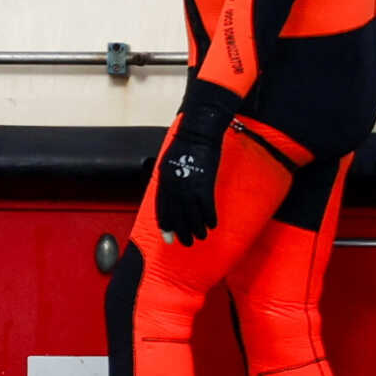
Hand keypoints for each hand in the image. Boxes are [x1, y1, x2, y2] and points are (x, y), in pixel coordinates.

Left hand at [154, 116, 219, 246]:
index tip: (168, 237)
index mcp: (164, 181)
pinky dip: (209, 218)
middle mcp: (174, 187)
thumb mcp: (169, 162)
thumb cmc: (185, 145)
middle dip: (181, 231)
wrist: (198, 133)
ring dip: (197, 228)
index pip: (162, 209)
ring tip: (201, 237)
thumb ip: (170, 179)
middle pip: (177, 215)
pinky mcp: (204, 185)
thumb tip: (173, 194)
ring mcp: (188, 187)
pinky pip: (206, 207)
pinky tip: (212, 226)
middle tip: (186, 242)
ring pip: (191, 215)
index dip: (166, 224)